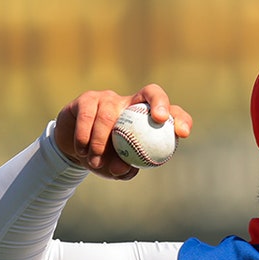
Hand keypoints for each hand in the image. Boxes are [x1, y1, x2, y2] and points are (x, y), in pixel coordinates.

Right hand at [54, 84, 192, 179]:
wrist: (76, 148)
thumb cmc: (106, 159)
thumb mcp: (117, 167)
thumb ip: (124, 168)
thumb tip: (121, 168)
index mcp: (146, 119)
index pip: (172, 112)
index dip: (180, 118)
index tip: (182, 133)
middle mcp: (131, 102)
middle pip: (152, 91)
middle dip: (160, 103)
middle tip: (159, 119)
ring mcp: (109, 98)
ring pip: (110, 114)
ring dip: (101, 142)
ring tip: (95, 163)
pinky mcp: (87, 99)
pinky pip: (87, 116)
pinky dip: (84, 136)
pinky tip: (82, 151)